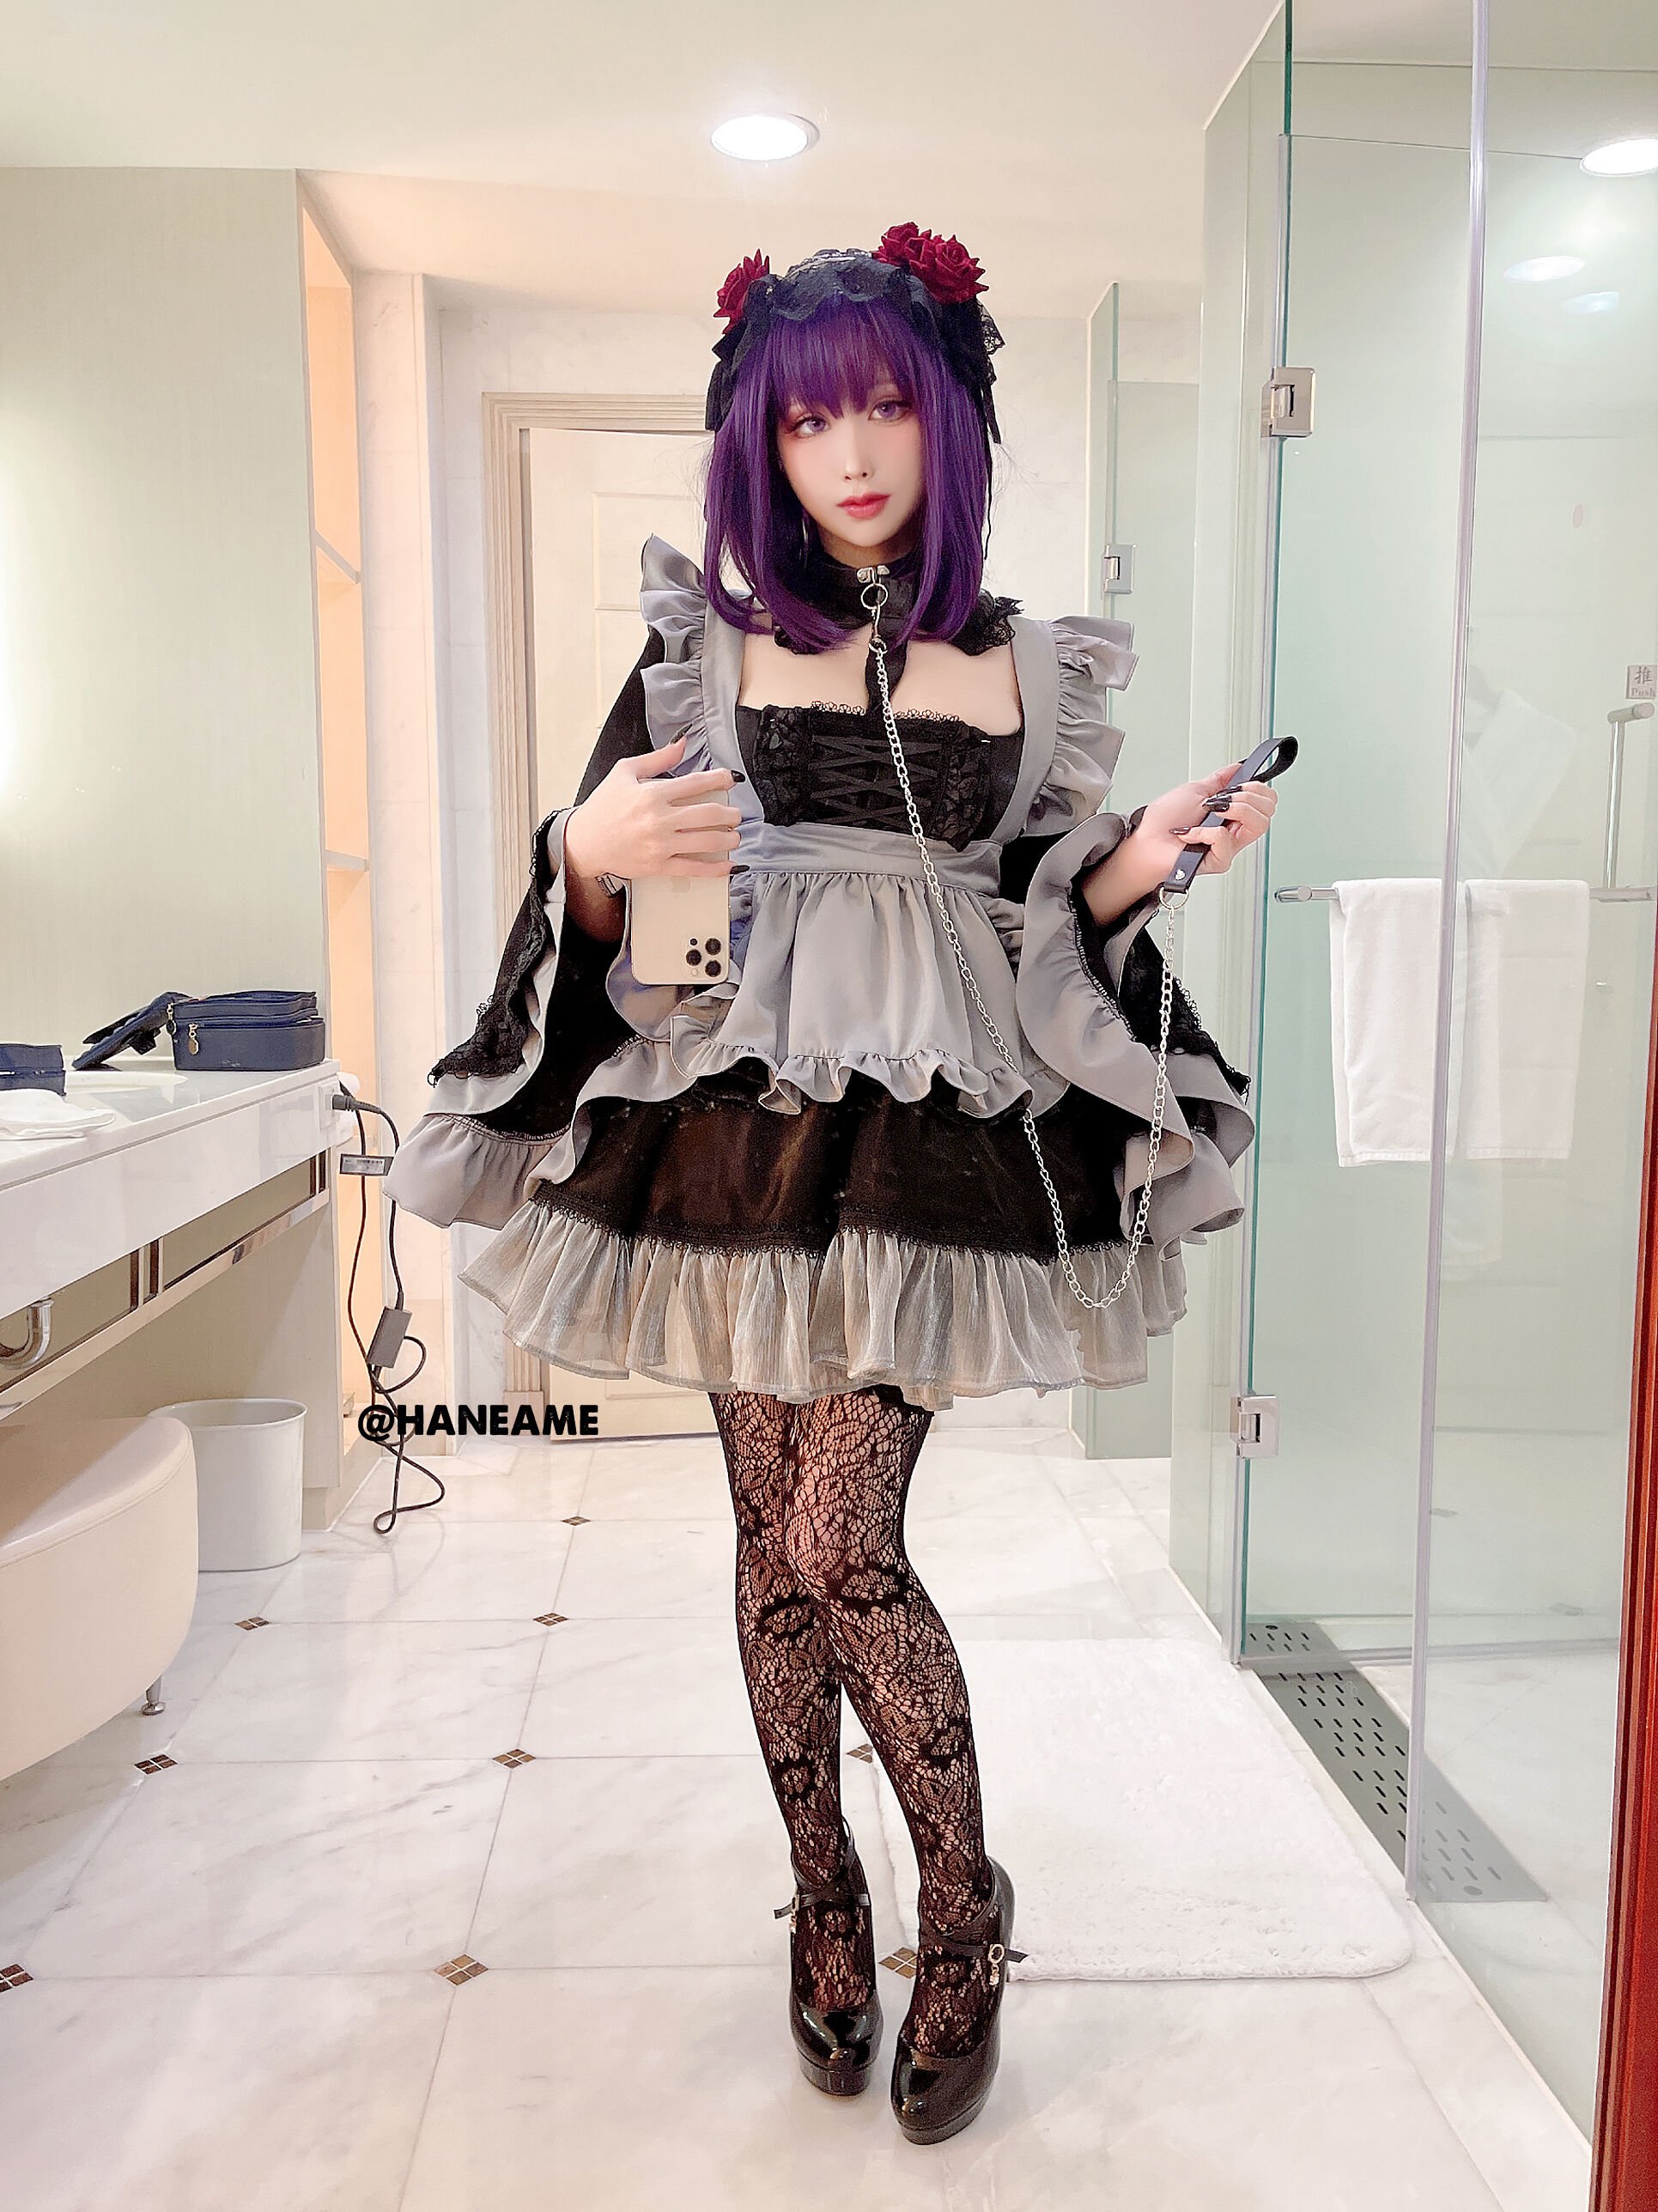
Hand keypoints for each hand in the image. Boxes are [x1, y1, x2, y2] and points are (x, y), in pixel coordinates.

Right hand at [564, 733, 742, 881]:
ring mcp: (660, 844)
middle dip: (730, 814)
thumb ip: (658, 758)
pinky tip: (730, 865)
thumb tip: (682, 742)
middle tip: (735, 814)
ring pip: (707, 841)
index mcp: (653, 794)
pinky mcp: (659, 866)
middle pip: (709, 814)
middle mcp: (659, 819)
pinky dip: (716, 868)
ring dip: (729, 838)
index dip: (720, 779)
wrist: (584, 841)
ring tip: (735, 835)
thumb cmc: (603, 807)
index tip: (730, 780)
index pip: (697, 783)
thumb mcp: (625, 772)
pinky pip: (694, 868)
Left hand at [1133, 763, 1276, 875]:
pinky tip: (1192, 833)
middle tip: (1222, 801)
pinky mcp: (1219, 860)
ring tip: (1211, 813)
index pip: (1267, 801)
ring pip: (1259, 825)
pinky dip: (1205, 832)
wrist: (1146, 841)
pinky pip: (1225, 840)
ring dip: (1236, 809)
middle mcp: (1234, 830)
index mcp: (1232, 813)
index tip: (1239, 785)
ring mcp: (1229, 846)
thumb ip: (1221, 779)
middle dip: (1247, 796)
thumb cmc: (1164, 821)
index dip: (1258, 789)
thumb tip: (1238, 767)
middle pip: (1268, 811)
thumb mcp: (1196, 789)